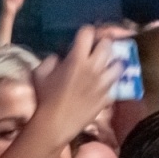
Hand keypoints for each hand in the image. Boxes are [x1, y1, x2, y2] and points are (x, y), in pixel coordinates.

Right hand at [29, 26, 126, 143]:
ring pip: (119, 64)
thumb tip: (60, 58)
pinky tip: (104, 84)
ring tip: (105, 66)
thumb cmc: (44, 99)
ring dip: (112, 63)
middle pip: (108, 44)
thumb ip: (51, 60)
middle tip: (96, 49)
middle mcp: (94, 67)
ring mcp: (103, 83)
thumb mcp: (39, 73)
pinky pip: (116, 84)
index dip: (85, 32)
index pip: (88, 33)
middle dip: (102, 44)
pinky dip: (112, 82)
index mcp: (76, 59)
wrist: (55, 125)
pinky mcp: (108, 97)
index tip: (82, 38)